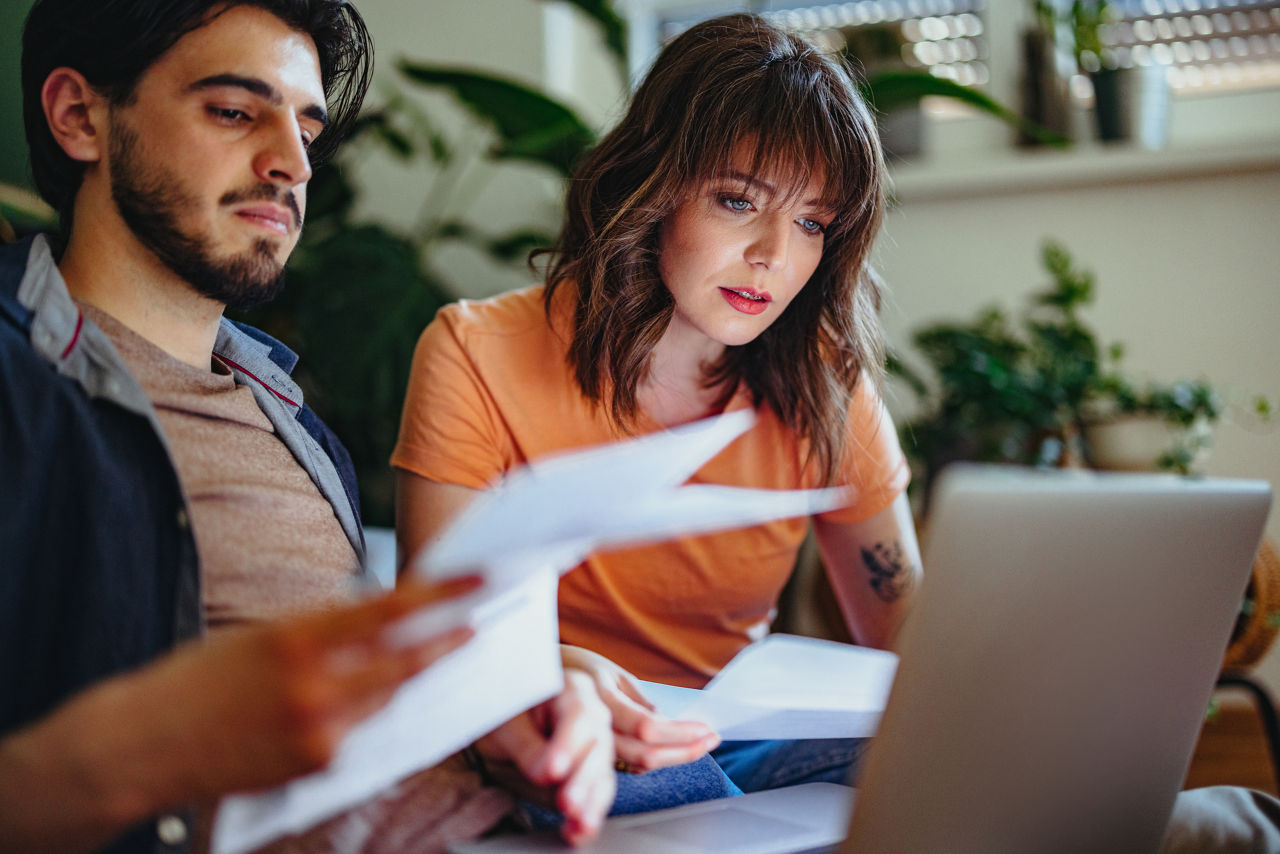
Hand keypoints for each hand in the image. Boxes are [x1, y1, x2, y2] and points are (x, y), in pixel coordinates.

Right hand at [0, 576, 481, 852]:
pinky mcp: (316, 764)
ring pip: (387, 697)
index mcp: (298, 637)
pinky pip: (360, 731)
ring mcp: (319, 730)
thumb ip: (321, 628)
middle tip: (477, 620)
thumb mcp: (261, 634)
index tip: (477, 579)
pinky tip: (367, 696)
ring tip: (436, 649)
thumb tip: (377, 617)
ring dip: (411, 674)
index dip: (441, 594)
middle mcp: (315, 685)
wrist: (147, 745)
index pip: (389, 610)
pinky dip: (368, 710)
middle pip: (404, 660)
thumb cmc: (199, 679)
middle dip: (446, 639)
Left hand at [476, 670, 614, 845]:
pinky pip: (596, 795)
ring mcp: (594, 746)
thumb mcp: (506, 725)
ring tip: (579, 824)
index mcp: (572, 689)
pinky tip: (577, 832)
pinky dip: (589, 815)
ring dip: (592, 802)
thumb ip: (527, 746)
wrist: (499, 730)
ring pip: (603, 774)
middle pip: (599, 746)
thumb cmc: (502, 716)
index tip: (553, 770)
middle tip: (567, 803)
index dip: (569, 744)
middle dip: (584, 778)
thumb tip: (546, 774)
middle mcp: (592, 715)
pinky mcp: (591, 774)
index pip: (579, 715)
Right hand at [561, 645, 719, 773]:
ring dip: (671, 757)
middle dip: (683, 751)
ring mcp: (586, 743)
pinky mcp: (584, 756)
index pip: (646, 726)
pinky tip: (667, 752)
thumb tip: (665, 722)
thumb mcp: (610, 674)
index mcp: (600, 695)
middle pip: (643, 754)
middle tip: (711, 740)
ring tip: (700, 744)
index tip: (706, 730)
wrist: (533, 678)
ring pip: (633, 764)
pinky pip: (622, 765)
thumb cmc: (576, 668)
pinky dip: (648, 762)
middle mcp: (592, 723)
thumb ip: (637, 701)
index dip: (679, 734)